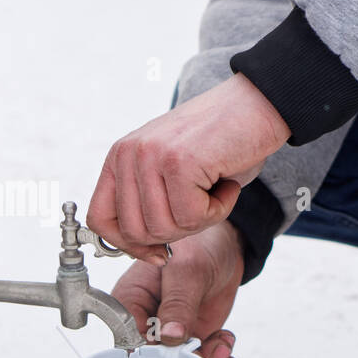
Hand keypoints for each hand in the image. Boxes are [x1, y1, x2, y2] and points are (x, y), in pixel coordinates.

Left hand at [88, 73, 288, 263]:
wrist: (258, 105)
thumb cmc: (220, 144)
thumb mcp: (170, 173)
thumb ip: (148, 206)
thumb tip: (144, 252)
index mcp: (119, 157)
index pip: (99, 218)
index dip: (126, 245)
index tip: (157, 251)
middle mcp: (129, 154)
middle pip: (135, 231)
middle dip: (174, 233)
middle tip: (201, 206)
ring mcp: (151, 155)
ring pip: (163, 228)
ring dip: (200, 221)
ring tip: (215, 190)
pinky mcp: (178, 161)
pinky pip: (193, 217)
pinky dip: (219, 210)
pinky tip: (227, 183)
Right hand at [111, 222, 244, 357]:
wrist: (224, 246)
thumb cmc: (197, 246)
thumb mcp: (187, 271)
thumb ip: (178, 303)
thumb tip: (170, 336)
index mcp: (129, 303)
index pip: (131, 342)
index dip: (155, 356)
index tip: (182, 352)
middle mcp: (143, 324)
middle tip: (213, 350)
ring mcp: (167, 336)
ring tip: (224, 343)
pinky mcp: (188, 342)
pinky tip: (226, 347)